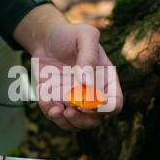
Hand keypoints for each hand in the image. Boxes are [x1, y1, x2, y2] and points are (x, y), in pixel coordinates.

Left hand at [14, 4, 122, 129]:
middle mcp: (91, 95)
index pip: (114, 104)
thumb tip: (87, 84)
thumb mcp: (85, 36)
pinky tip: (44, 96)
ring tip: (56, 110)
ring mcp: (73, 101)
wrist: (47, 38)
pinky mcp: (55, 101)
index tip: (90, 101)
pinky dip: (48, 110)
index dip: (105, 108)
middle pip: (94, 120)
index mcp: (105, 81)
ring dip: (66, 122)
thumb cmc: (71, 35)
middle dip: (83, 119)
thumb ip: (89, 56)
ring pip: (75, 124)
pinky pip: (54, 115)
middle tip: (70, 110)